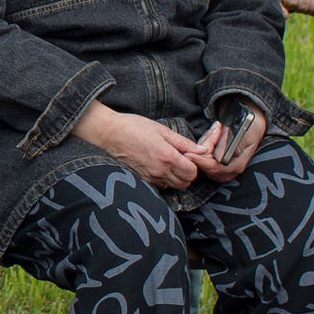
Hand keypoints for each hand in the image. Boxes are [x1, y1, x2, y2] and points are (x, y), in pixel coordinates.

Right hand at [72, 100, 204, 189]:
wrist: (110, 133)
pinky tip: (158, 166)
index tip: (188, 155)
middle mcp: (160, 171)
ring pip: (173, 186)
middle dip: (187, 173)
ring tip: (169, 162)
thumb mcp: (162, 130)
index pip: (192, 173)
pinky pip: (160, 185)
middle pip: (185, 183)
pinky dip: (164, 179)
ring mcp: (150, 177)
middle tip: (180, 159)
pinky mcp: (142, 180)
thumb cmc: (135, 127)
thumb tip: (203, 150)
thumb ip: (184, 142)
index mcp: (167, 157)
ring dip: (176, 177)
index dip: (194, 164)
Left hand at [189, 109, 267, 181]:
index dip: (201, 161)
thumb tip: (215, 154)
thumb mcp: (243, 134)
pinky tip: (212, 136)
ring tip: (217, 129)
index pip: (214, 168)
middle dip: (206, 144)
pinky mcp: (213, 167)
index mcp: (236, 167)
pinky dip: (204, 145)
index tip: (189, 153)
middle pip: (205, 163)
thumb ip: (229, 144)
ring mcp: (219, 172)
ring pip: (201, 159)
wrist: (251, 131)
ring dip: (205, 142)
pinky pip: (201, 157)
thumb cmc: (250, 132)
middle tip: (215, 128)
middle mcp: (227, 173)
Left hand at [275, 0, 313, 15]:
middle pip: (303, 6)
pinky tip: (310, 6)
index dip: (289, 6)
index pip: (292, 2)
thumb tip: (285, 16)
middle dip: (298, 9)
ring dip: (307, 10)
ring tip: (303, 5)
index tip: (287, 3)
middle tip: (296, 4)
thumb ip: (279, 7)